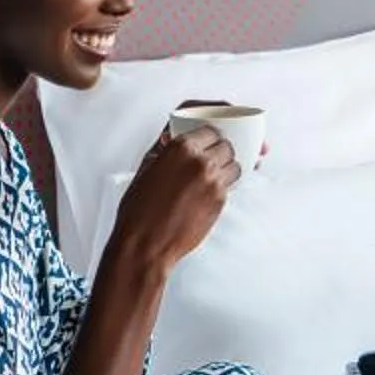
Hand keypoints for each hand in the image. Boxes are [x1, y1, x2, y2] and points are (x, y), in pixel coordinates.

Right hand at [102, 120, 240, 278]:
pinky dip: (223, 186)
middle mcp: (200, 161)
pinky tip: (208, 193)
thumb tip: (172, 138)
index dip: (211, 136)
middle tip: (212, 159)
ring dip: (226, 168)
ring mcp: (213, 182)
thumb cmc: (140, 210)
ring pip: (234, 165)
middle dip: (220, 151)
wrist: (146, 243)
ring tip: (212, 176)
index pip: (211, 130)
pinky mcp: (220, 201)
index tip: (211, 139)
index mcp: (181, 148)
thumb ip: (165, 149)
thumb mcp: (146, 168)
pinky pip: (230, 186)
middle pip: (226, 146)